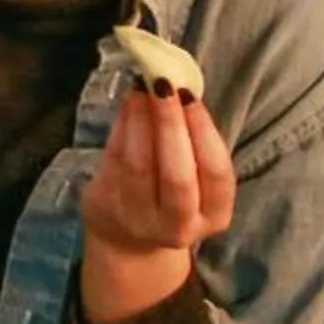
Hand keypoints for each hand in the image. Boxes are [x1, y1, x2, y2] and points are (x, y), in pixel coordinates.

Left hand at [76, 79, 234, 323]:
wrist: (129, 240)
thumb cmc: (170, 193)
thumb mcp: (194, 178)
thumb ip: (192, 140)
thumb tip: (178, 83)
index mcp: (214, 215)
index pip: (216, 174)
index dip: (204, 133)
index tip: (191, 95)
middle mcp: (179, 224)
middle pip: (177, 176)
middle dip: (171, 125)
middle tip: (163, 83)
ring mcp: (139, 219)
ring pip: (139, 165)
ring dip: (140, 119)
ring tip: (142, 86)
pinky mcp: (106, 206)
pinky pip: (114, 160)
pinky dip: (121, 126)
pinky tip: (128, 102)